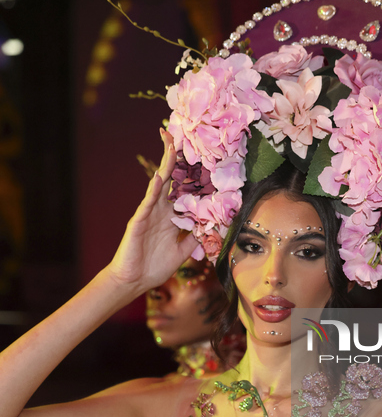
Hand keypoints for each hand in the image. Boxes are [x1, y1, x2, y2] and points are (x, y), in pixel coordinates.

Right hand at [107, 131, 199, 292]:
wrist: (133, 282)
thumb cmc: (154, 267)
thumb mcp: (182, 252)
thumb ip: (195, 238)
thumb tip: (213, 228)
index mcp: (170, 217)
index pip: (182, 191)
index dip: (191, 175)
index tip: (202, 158)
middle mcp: (160, 211)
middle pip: (170, 179)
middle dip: (175, 157)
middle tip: (182, 134)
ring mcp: (148, 214)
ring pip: (158, 184)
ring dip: (164, 164)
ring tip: (170, 143)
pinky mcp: (137, 222)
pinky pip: (146, 203)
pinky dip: (153, 191)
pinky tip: (159, 178)